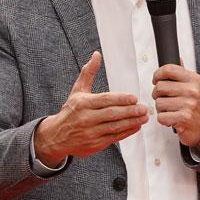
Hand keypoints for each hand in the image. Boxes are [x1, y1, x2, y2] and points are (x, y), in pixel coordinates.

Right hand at [33, 51, 148, 165]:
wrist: (56, 136)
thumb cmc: (70, 112)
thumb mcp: (77, 91)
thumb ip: (88, 73)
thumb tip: (96, 56)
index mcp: (82, 103)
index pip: (104, 100)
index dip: (120, 99)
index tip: (133, 98)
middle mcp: (86, 118)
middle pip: (111, 114)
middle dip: (130, 111)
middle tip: (143, 108)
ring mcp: (91, 133)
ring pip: (114, 127)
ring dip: (131, 122)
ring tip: (144, 117)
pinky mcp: (95, 144)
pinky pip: (114, 138)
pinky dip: (127, 132)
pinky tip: (136, 126)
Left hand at [151, 64, 199, 151]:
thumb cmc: (195, 106)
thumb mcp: (193, 86)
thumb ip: (182, 73)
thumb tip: (177, 58)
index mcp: (194, 80)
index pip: (168, 69)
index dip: (157, 75)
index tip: (156, 80)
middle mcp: (192, 91)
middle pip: (159, 87)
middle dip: (157, 95)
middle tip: (165, 99)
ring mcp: (189, 105)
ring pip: (158, 103)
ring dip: (161, 109)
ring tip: (171, 110)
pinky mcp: (184, 118)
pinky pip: (161, 116)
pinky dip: (164, 119)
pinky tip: (172, 119)